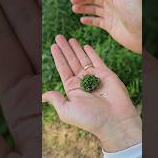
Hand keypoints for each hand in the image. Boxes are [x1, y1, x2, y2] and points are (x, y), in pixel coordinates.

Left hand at [43, 35, 141, 151]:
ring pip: (83, 59)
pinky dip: (91, 53)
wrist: (114, 120)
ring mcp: (95, 77)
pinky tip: (85, 46)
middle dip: (65, 49)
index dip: (58, 57)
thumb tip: (43, 95)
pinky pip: (97, 61)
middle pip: (71, 61)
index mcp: (72, 89)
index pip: (63, 69)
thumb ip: (56, 99)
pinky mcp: (106, 74)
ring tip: (69, 38)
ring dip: (76, 48)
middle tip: (58, 37)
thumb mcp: (67, 110)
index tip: (53, 46)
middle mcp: (82, 82)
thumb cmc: (90, 118)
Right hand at [71, 0, 141, 53]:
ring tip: (74, 8)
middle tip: (73, 0)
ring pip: (93, 8)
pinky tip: (82, 20)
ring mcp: (111, 14)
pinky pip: (97, 22)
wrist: (144, 34)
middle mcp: (113, 1)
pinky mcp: (110, 26)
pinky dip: (89, 20)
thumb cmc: (139, 10)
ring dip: (83, 7)